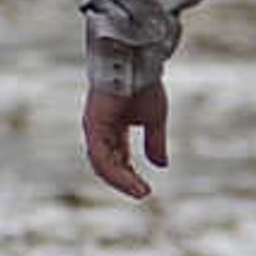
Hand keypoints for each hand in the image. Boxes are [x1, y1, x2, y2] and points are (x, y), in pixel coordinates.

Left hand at [84, 83, 168, 202]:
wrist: (137, 62)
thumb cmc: (144, 85)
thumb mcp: (155, 119)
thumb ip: (155, 143)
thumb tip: (161, 165)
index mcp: (112, 128)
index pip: (117, 159)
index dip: (130, 175)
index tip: (145, 190)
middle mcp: (100, 131)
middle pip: (108, 165)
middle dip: (125, 181)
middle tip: (143, 193)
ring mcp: (94, 129)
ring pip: (103, 165)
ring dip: (122, 181)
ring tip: (140, 191)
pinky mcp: (93, 127)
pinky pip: (101, 157)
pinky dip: (115, 172)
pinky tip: (131, 180)